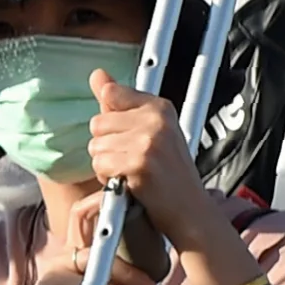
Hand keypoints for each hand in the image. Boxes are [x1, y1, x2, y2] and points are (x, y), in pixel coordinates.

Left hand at [81, 69, 224, 253]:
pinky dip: (109, 179)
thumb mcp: (151, 131)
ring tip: (133, 172)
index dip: (112, 122)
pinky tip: (130, 183)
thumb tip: (97, 74)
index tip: (131, 136)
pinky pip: (100, 165)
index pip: (111, 94)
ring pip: (95, 146)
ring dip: (107, 165)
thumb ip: (120, 102)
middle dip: (107, 145)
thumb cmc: (167, 171)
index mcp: (160, 107)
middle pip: (97, 123)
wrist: (189, 210)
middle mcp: (156, 120)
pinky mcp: (139, 164)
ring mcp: (148, 142)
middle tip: (133, 160)